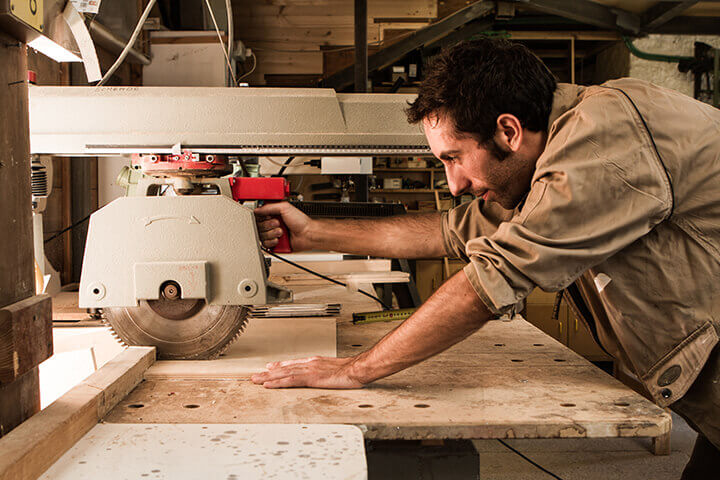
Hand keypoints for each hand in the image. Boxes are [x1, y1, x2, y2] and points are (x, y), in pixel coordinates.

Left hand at [251, 356, 365, 388]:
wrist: (357, 369)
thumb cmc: (350, 370)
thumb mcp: (334, 369)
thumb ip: (324, 371)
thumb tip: (320, 375)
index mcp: (315, 362)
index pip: (293, 364)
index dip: (280, 366)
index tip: (270, 367)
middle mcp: (309, 364)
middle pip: (285, 368)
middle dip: (269, 373)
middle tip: (255, 376)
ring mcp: (309, 370)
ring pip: (284, 374)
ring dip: (268, 377)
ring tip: (256, 380)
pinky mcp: (311, 378)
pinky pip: (290, 381)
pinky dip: (278, 383)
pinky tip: (269, 385)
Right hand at [254, 201, 313, 250]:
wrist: (307, 234)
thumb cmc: (301, 221)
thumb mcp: (285, 208)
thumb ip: (269, 207)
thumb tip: (257, 209)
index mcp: (274, 215)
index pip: (259, 216)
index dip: (261, 217)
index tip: (267, 216)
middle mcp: (272, 224)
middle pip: (259, 226)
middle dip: (268, 225)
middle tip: (278, 223)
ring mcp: (273, 234)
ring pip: (261, 235)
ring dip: (271, 233)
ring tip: (281, 232)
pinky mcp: (274, 244)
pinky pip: (265, 245)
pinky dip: (272, 242)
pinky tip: (278, 239)